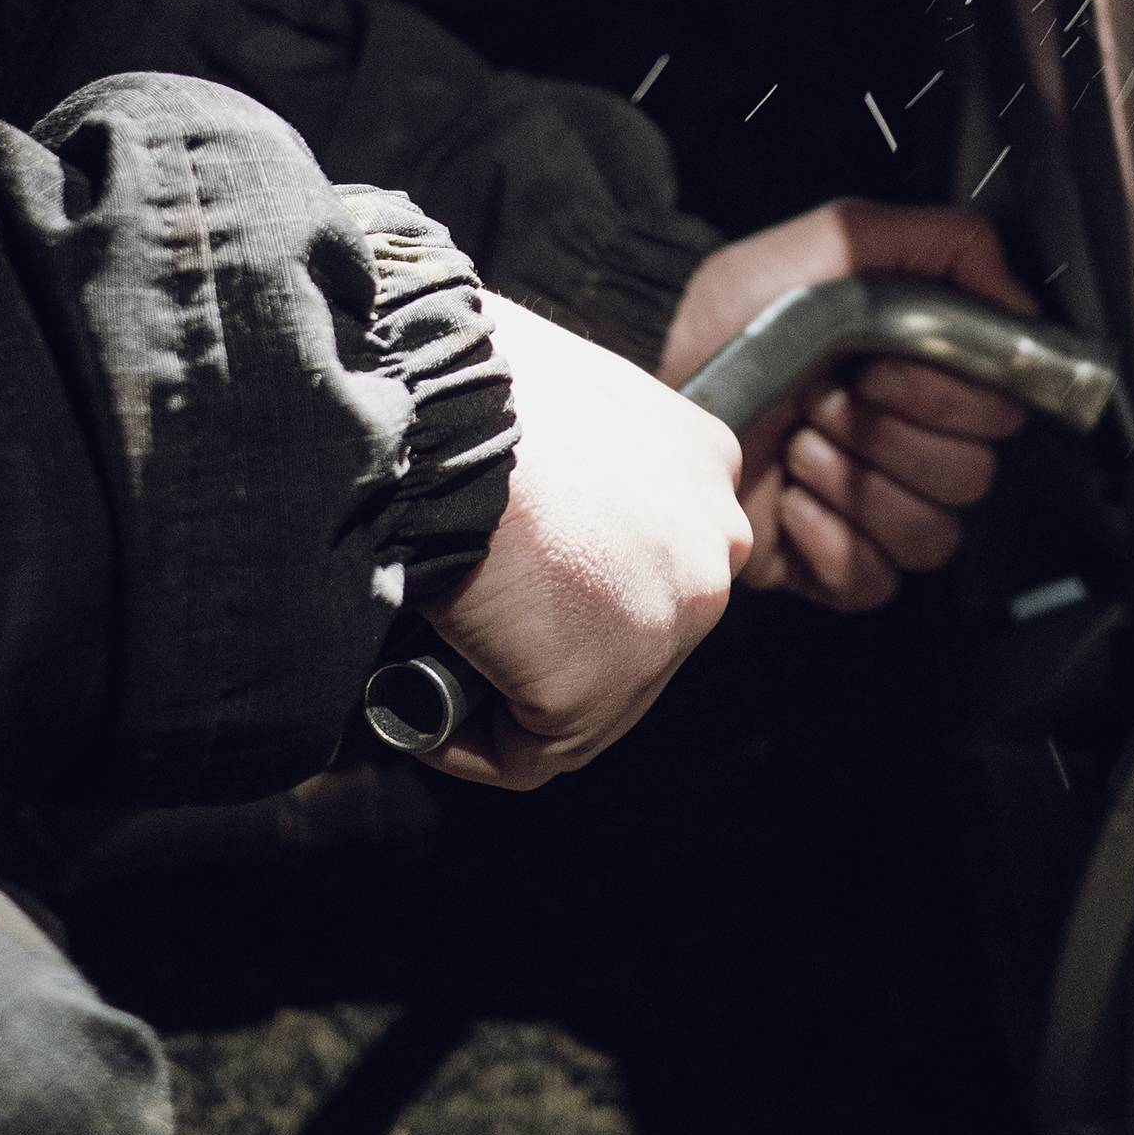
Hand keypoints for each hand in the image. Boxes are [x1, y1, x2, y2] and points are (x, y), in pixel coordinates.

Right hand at [424, 292, 750, 788]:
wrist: (446, 407)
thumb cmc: (476, 382)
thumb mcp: (562, 400)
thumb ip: (575, 460)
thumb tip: (517, 512)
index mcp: (706, 463)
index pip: (652, 554)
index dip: (577, 583)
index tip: (509, 581)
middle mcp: (714, 543)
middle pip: (634, 634)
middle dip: (553, 647)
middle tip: (470, 634)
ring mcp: (668, 622)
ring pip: (588, 703)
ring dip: (507, 697)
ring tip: (431, 671)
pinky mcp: (599, 687)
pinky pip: (528, 752)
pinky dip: (466, 742)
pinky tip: (419, 712)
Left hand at [658, 200, 1034, 612]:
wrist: (657, 359)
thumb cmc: (743, 302)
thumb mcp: (846, 240)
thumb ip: (951, 246)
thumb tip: (1023, 303)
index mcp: (926, 376)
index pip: (997, 415)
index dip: (940, 393)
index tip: (877, 362)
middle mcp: (910, 445)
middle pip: (970, 478)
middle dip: (888, 434)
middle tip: (824, 397)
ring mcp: (871, 509)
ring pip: (932, 535)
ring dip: (857, 484)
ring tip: (799, 441)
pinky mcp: (827, 564)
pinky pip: (874, 580)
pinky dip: (831, 541)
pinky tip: (788, 498)